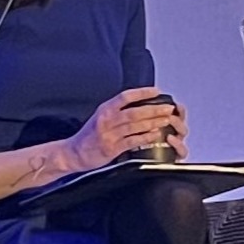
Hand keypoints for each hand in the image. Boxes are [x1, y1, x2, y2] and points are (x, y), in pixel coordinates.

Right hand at [65, 88, 185, 169]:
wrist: (74, 152)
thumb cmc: (89, 135)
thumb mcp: (100, 117)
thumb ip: (117, 111)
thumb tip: (139, 104)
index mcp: (105, 109)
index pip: (125, 96)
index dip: (142, 93)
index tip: (156, 91)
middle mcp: (107, 119)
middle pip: (135, 111)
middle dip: (154, 109)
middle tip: (168, 108)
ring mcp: (109, 134)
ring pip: (135, 125)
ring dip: (153, 122)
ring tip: (166, 120)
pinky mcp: (112, 148)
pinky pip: (133, 141)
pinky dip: (146, 137)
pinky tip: (155, 134)